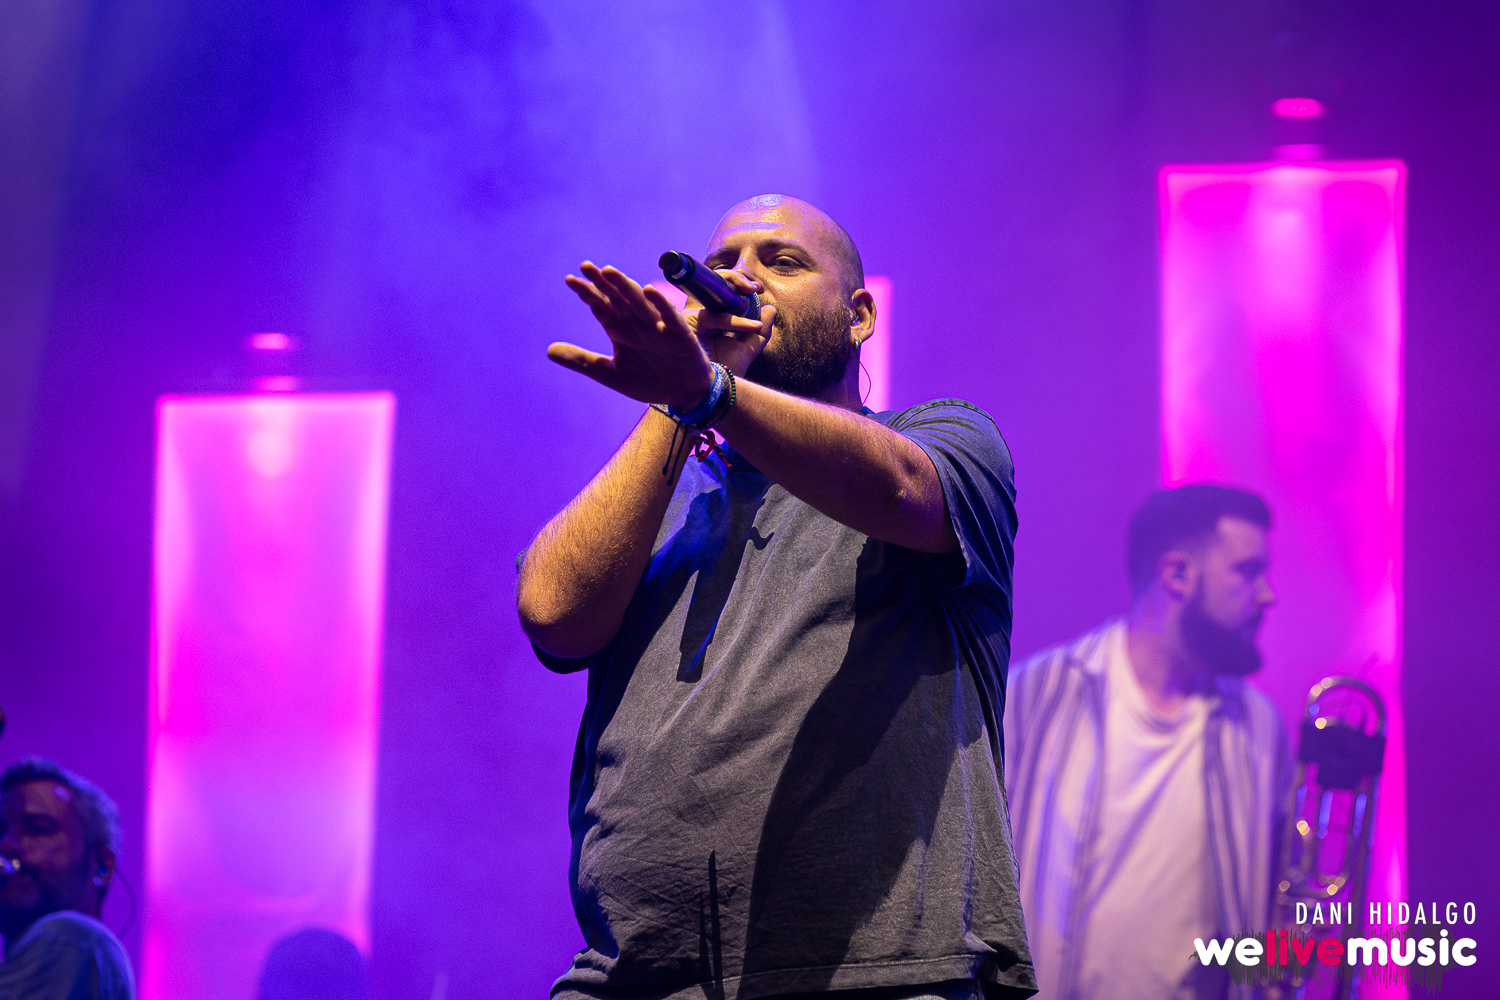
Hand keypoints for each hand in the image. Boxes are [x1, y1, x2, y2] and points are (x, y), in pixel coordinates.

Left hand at [550, 262, 767, 408]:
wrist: (684, 395)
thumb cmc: (650, 380)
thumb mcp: (611, 374)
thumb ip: (582, 361)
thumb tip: (548, 350)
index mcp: (621, 330)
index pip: (601, 307)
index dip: (587, 293)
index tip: (570, 280)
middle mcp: (638, 324)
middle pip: (618, 299)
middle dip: (603, 283)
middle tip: (587, 266)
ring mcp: (658, 328)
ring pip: (640, 303)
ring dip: (626, 287)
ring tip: (610, 272)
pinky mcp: (679, 336)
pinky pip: (669, 318)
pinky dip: (660, 305)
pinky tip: (649, 291)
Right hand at [689, 268, 777, 377]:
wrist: (714, 390)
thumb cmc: (727, 370)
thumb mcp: (749, 349)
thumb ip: (761, 331)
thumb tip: (771, 309)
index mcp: (715, 317)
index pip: (725, 291)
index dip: (741, 283)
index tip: (760, 289)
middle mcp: (703, 313)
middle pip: (716, 284)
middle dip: (737, 278)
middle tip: (755, 286)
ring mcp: (694, 316)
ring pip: (712, 290)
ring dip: (733, 284)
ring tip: (752, 291)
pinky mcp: (686, 323)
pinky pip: (714, 317)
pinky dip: (734, 321)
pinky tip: (752, 325)